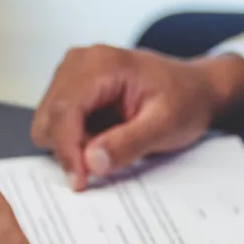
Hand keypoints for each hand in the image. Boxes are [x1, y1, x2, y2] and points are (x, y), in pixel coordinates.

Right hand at [31, 47, 243, 189]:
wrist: (194, 88)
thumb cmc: (185, 100)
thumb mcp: (165, 126)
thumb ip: (128, 144)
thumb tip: (91, 162)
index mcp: (102, 63)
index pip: (65, 111)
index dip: (67, 150)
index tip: (80, 182)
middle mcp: (79, 61)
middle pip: (49, 118)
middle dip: (70, 148)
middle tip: (105, 160)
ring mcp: (72, 72)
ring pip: (48, 122)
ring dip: (72, 144)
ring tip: (110, 142)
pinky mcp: (71, 87)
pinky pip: (57, 122)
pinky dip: (75, 138)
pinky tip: (103, 136)